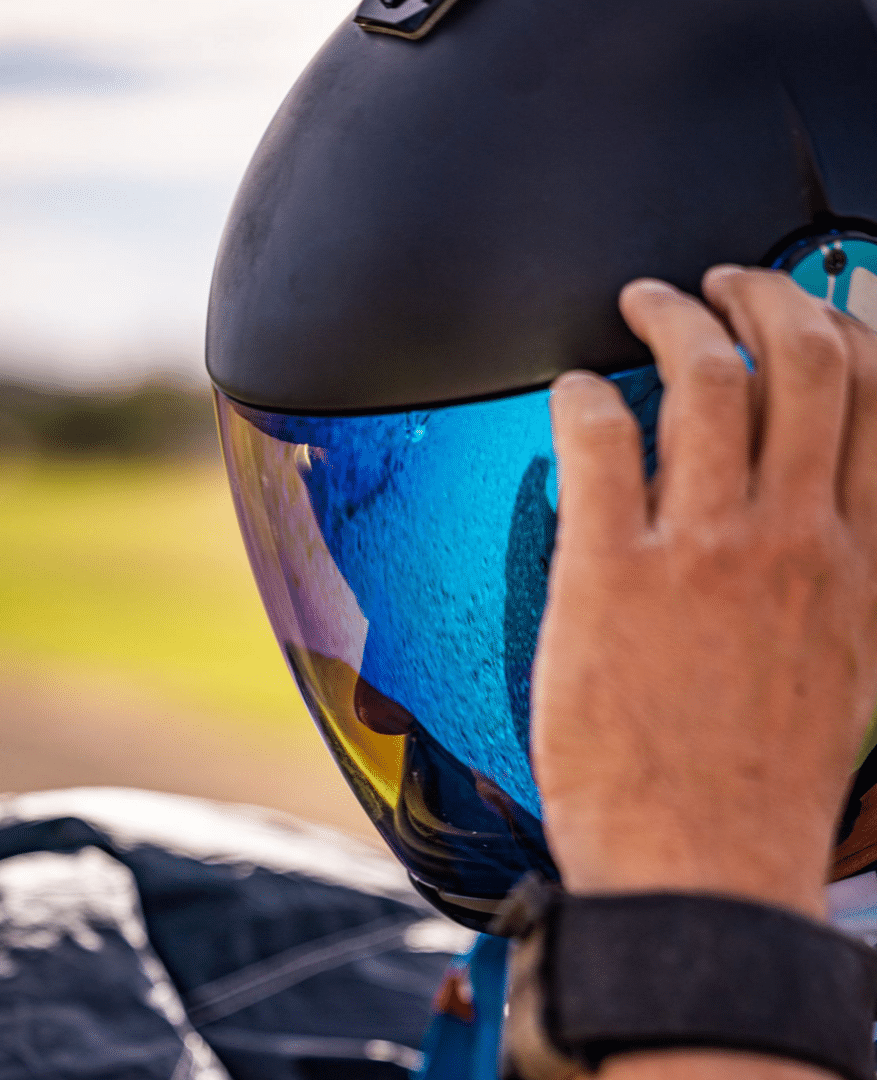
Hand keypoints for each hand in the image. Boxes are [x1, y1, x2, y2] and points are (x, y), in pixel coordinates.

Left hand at [534, 267, 876, 921]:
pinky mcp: (611, 573)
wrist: (701, 870)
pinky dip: (586, 394)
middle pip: (803, 365)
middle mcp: (794, 541)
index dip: (860, 330)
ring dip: (676, 319)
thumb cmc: (760, 792)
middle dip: (767, 297)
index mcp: (857, 566)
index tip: (831, 300)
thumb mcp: (844, 681)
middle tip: (726, 280)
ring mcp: (705, 552)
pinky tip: (574, 389)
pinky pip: (602, 441)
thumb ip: (835, 592)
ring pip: (706, 381)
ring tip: (646, 303)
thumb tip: (805, 532)